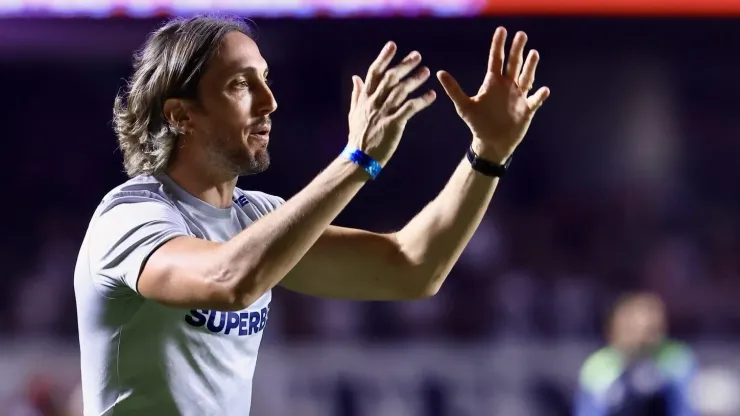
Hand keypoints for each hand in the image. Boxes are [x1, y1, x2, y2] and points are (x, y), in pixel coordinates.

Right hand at [347, 42, 436, 165]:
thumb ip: (357, 94)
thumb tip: (355, 77)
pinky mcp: (393, 125)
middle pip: (389, 78)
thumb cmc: (358, 137)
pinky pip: (409, 109)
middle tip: (417, 56)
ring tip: (427, 72)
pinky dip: (421, 101)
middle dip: (404, 65)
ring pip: (400, 91)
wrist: (359, 159)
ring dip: (414, 80)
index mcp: (365, 98)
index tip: (393, 45)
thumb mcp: (354, 113)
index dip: (383, 57)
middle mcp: (374, 103)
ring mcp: (383, 113)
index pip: (374, 73)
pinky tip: (432, 95)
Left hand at [437, 27, 549, 162]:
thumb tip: (439, 73)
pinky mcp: (527, 109)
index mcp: (493, 83)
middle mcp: (507, 86)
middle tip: (521, 34)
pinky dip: (539, 95)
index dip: (498, 45)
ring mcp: (518, 96)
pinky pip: (535, 100)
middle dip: (517, 49)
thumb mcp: (464, 106)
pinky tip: (544, 90)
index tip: (502, 30)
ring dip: (530, 67)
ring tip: (534, 54)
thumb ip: (454, 89)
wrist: (491, 143)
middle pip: (513, 64)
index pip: (496, 59)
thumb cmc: (477, 124)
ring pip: (526, 78)